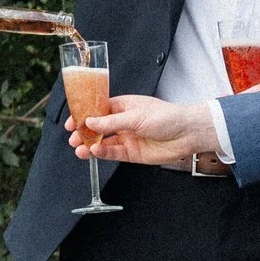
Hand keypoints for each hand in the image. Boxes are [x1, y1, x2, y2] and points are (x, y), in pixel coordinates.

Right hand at [74, 94, 216, 165]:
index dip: (84, 116)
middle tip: (73, 138)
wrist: (187, 133)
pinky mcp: (133, 153)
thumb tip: (90, 122)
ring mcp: (128, 138)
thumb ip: (111, 122)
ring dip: (90, 145)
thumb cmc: (167, 117)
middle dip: (84, 133)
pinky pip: (114, 154)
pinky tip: (95, 151)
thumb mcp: (136, 116)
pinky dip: (103, 153)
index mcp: (124, 106)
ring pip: (104, 142)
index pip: (98, 110)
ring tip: (79, 148)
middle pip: (99, 128)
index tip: (71, 121)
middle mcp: (124, 122)